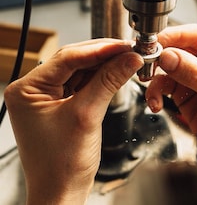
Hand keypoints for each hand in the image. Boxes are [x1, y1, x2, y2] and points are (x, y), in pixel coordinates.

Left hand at [4, 39, 142, 203]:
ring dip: (105, 65)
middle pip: (74, 60)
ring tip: (127, 59)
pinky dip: (102, 77)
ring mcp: (48, 95)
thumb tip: (129, 59)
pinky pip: (84, 82)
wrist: (61, 192)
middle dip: (104, 55)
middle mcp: (35, 89)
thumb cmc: (61, 165)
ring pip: (81, 70)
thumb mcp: (87, 115)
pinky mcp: (62, 102)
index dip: (100, 49)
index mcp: (28, 89)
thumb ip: (109, 81)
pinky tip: (117, 71)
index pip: (68, 58)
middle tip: (129, 50)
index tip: (123, 46)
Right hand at [145, 24, 196, 134]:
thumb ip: (193, 72)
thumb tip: (169, 57)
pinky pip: (162, 86)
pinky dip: (155, 93)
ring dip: (154, 78)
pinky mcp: (181, 91)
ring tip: (151, 88)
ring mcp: (191, 76)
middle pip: (176, 49)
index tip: (157, 41)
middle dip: (159, 57)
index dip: (175, 35)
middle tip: (146, 63)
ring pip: (165, 68)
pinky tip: (156, 102)